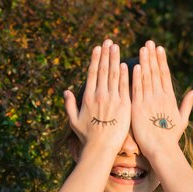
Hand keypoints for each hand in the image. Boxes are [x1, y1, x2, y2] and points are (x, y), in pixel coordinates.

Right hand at [64, 39, 130, 153]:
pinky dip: (126, 75)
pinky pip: (125, 87)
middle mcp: (100, 96)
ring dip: (115, 59)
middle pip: (103, 70)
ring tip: (116, 47)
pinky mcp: (124, 106)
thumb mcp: (73, 121)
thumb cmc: (86, 137)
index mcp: (88, 98)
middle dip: (106, 54)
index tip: (97, 48)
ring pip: (114, 75)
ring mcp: (113, 100)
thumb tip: (66, 91)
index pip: (92, 74)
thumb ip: (69, 104)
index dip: (95, 59)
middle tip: (109, 41)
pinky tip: (126, 64)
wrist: (101, 148)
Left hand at [130, 40, 192, 157]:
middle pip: (155, 72)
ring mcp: (149, 102)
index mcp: (170, 98)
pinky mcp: (138, 109)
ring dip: (144, 62)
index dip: (162, 60)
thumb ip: (187, 103)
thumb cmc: (171, 137)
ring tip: (142, 49)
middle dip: (152, 56)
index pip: (165, 75)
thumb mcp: (182, 119)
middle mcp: (160, 97)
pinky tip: (135, 66)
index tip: (159, 48)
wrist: (161, 150)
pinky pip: (136, 90)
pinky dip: (136, 78)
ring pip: (146, 78)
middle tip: (149, 42)